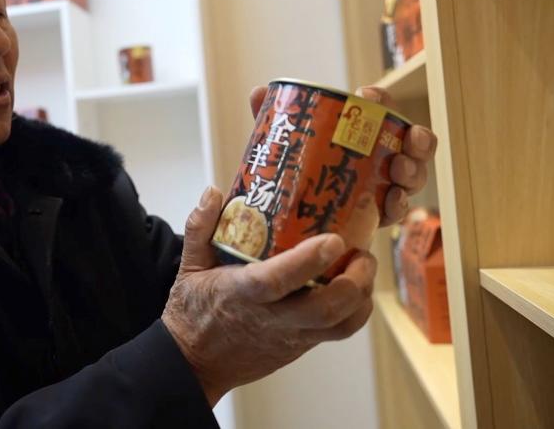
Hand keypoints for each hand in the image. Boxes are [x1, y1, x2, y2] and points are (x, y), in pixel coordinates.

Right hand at [162, 187, 375, 406]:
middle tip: (362, 252)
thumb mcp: (189, 266)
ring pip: (340, 325)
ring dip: (361, 296)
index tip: (333, 240)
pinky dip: (356, 312)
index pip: (277, 280)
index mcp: (240, 294)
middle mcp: (270, 318)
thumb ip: (199, 228)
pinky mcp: (301, 346)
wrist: (196, 362)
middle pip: (324, 309)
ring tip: (364, 267)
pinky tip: (356, 288)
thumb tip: (213, 192)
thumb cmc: (194, 311)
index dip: (308, 261)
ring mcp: (290, 335)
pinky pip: (338, 333)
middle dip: (353, 281)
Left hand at [248, 84, 437, 225]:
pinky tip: (391, 201)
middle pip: (412, 143)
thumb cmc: (293, 173)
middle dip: (418, 139)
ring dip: (413, 171)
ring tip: (398, 170)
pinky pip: (398, 210)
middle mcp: (380, 158)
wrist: (288, 219)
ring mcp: (383, 187)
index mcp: (361, 134)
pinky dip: (398, 204)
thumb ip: (272, 120)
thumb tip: (258, 92)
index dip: (382, 101)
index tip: (368, 96)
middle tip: (407, 140)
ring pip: (413, 176)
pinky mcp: (376, 217)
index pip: (380, 110)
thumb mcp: (283, 145)